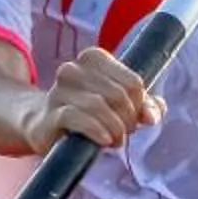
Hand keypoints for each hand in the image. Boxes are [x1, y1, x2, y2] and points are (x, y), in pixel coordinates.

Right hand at [26, 50, 162, 151]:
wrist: (44, 125)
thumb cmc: (88, 112)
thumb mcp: (119, 105)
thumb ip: (143, 106)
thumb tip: (153, 115)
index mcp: (93, 58)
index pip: (133, 82)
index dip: (140, 105)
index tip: (134, 119)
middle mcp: (73, 68)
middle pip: (118, 95)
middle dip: (128, 120)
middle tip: (124, 133)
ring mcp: (58, 90)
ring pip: (100, 106)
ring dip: (115, 129)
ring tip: (115, 140)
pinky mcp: (50, 113)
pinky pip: (78, 118)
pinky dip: (97, 130)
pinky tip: (104, 140)